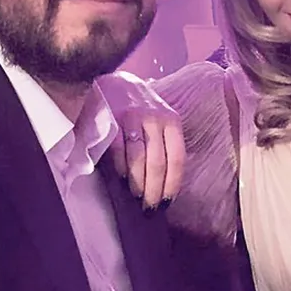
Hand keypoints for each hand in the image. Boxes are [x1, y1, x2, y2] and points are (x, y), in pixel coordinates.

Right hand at [100, 72, 185, 210]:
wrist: (116, 82)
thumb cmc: (142, 109)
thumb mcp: (161, 120)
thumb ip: (165, 144)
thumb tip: (166, 183)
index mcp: (172, 121)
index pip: (177, 159)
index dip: (172, 184)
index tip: (166, 203)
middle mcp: (155, 118)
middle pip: (158, 163)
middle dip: (154, 190)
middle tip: (149, 208)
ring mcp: (133, 117)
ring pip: (139, 159)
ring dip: (138, 184)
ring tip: (136, 198)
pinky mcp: (112, 119)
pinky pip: (118, 150)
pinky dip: (120, 168)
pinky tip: (122, 180)